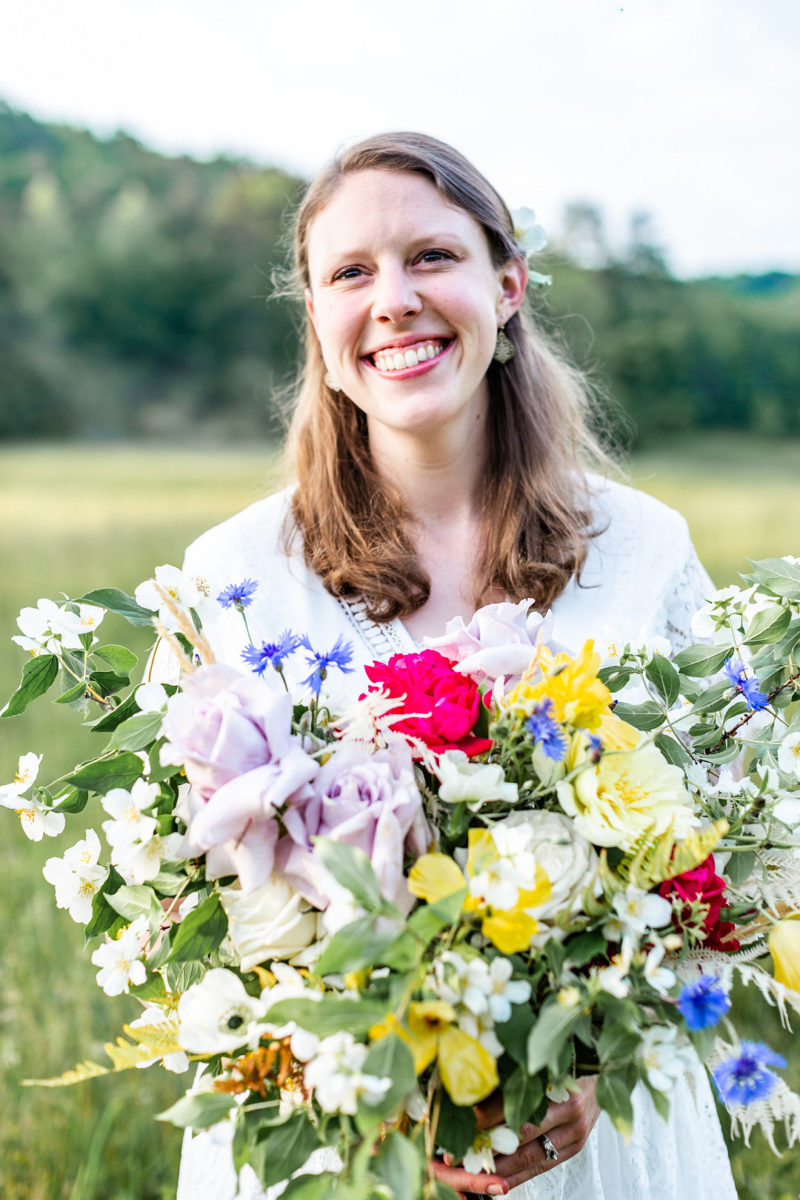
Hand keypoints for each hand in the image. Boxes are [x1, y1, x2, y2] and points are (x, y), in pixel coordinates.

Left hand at [429, 1077, 599, 1196]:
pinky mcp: (575, 1148)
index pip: (514, 1104)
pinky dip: (518, 1176)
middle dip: (485, 1147)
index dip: (483, 1116)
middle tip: (456, 1155)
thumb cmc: (570, 1060)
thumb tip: (474, 1081)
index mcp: (560, 1083)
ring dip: (498, 1168)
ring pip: (530, 1157)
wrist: (608, 1072)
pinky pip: (543, 1167)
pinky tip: (498, 1182)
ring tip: (470, 1172)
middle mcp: (570, 1111)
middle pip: (520, 1135)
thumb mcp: (543, 1058)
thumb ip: (513, 1071)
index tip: (458, 1123)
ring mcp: (575, 1133)